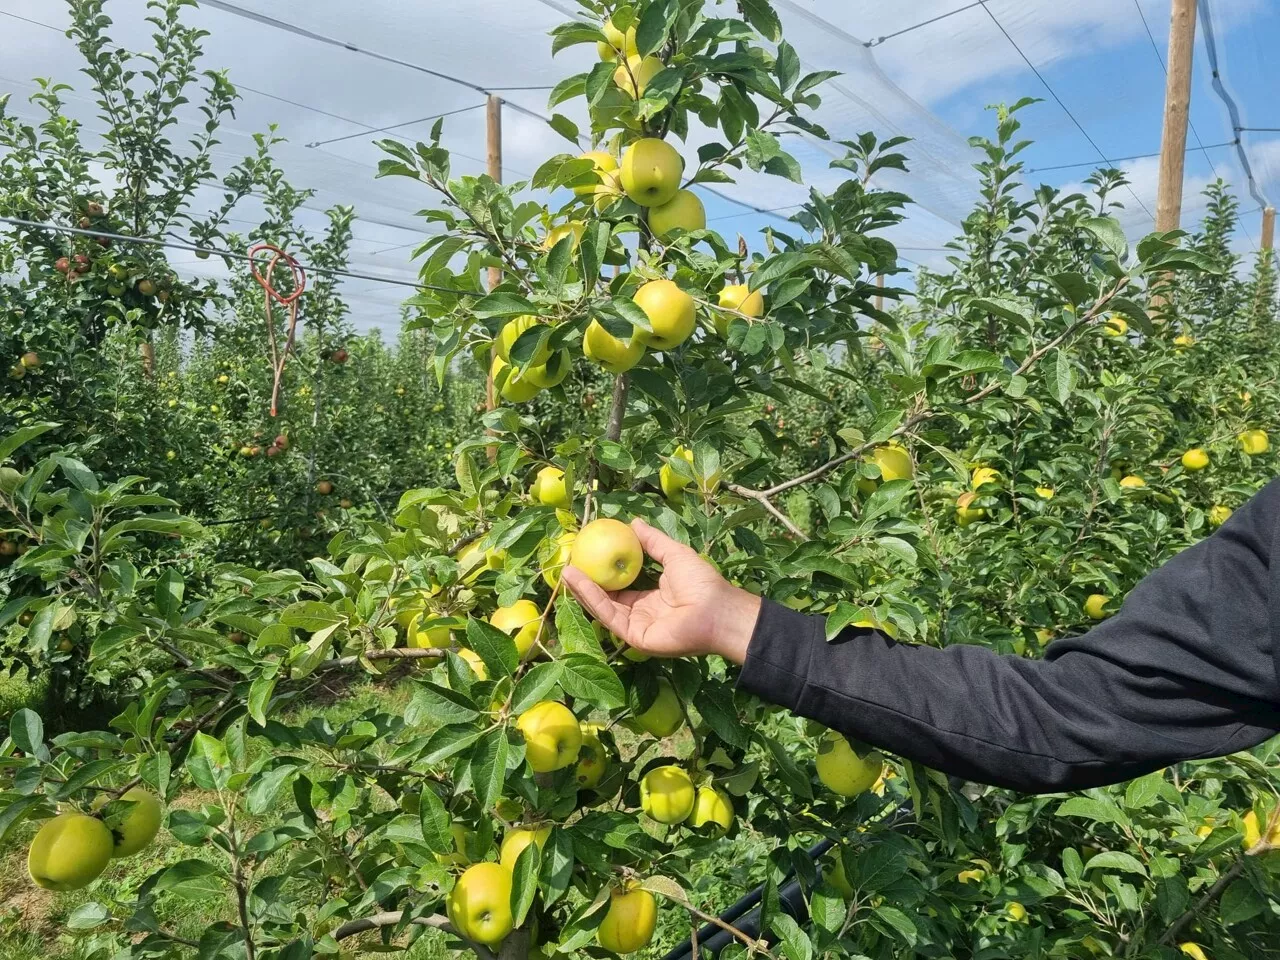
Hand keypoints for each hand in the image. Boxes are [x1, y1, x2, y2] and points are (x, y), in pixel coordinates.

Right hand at [561, 518, 761, 663]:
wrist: (717, 609)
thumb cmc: (702, 583)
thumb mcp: (674, 554)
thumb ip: (653, 542)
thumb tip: (633, 523)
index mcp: (651, 597)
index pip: (621, 586)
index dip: (604, 573)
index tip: (588, 555)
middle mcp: (642, 613)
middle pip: (608, 599)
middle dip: (588, 583)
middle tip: (569, 563)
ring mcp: (637, 626)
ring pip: (604, 607)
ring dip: (584, 589)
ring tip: (566, 570)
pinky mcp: (634, 636)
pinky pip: (609, 616)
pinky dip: (593, 598)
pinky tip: (580, 581)